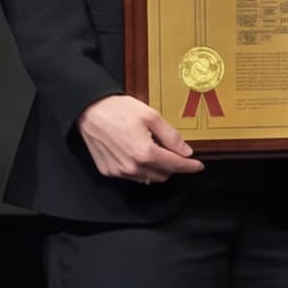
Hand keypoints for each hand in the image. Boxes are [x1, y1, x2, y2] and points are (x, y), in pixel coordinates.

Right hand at [81, 92, 206, 180]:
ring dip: (157, 169)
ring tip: (155, 151)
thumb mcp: (151, 116)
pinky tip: (138, 154)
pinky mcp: (108, 171)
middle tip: (175, 153)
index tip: (198, 165)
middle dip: (173, 167)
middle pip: (163, 175)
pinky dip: (140, 169)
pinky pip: (132, 176)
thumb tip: (185, 151)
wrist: (88, 110)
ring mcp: (119, 171)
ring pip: (148, 178)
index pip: (175, 165)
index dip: (190, 166)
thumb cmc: (118, 109)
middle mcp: (132, 166)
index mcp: (145, 152)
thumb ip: (171, 136)